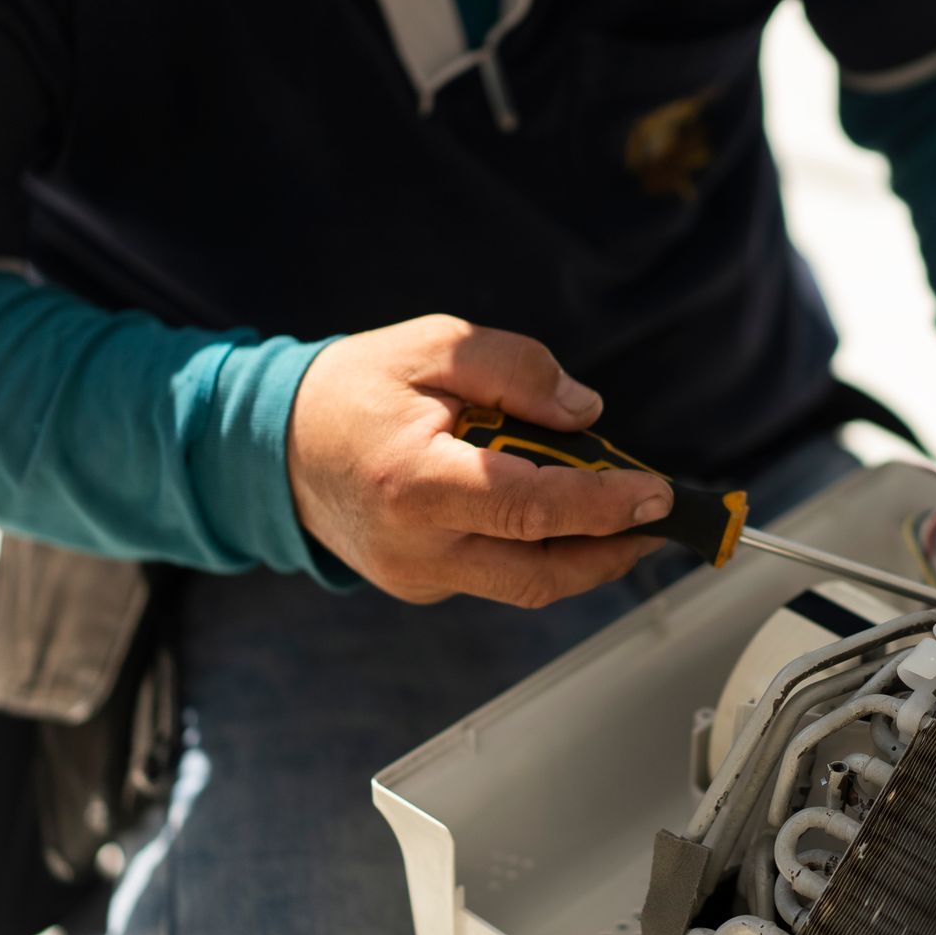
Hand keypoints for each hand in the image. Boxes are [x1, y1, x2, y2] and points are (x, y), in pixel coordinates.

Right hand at [286, 315, 671, 605]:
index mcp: (416, 483)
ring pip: (526, 584)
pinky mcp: (421, 587)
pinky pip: (498, 576)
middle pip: (540, 572)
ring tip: (624, 515)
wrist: (275, 447)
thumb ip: (515, 370)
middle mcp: (417, 547)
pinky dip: (539, 549)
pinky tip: (557, 513)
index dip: (602, 506)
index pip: (530, 508)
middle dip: (613, 550)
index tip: (655, 494)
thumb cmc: (356, 389)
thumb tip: (586, 413)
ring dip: (586, 555)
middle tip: (660, 518)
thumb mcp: (434, 347)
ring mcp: (418, 578)